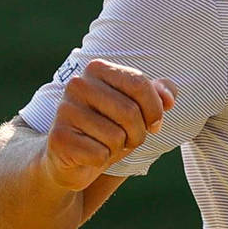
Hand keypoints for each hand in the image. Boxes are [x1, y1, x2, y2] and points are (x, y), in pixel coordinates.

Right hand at [42, 59, 176, 188]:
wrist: (71, 158)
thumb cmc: (110, 128)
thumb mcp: (138, 109)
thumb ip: (159, 95)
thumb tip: (169, 99)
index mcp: (98, 68)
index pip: (139, 84)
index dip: (155, 110)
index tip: (153, 123)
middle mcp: (78, 84)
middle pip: (130, 112)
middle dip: (138, 134)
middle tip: (128, 139)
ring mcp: (65, 109)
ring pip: (116, 136)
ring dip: (119, 148)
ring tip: (106, 145)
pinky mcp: (58, 137)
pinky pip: (100, 154)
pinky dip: (102, 160)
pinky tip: (90, 154)